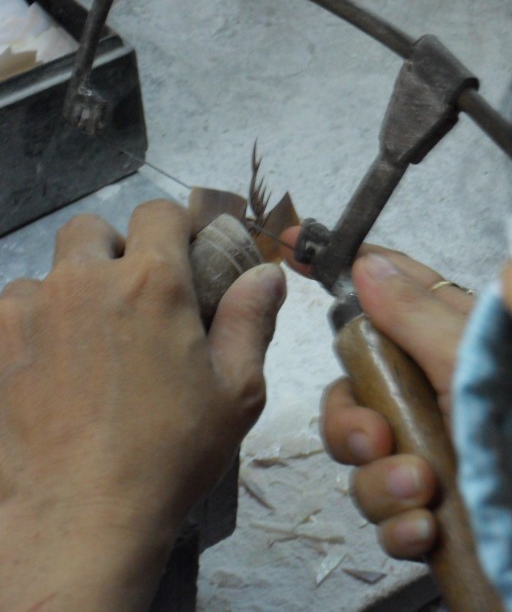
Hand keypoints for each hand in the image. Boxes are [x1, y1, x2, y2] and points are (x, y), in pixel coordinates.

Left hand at [0, 200, 285, 611]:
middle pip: (93, 228)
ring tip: (86, 345)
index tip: (181, 255)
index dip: (174, 227)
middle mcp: (86, 279)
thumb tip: (267, 274)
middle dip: (114, 250)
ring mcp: (31, 307)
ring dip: (70, 292)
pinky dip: (33, 324)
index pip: (159, 212)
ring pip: (50, 272)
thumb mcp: (236, 391)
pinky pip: (13, 308)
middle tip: (130, 300)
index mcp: (153, 282)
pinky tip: (48, 369)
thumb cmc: (168, 456)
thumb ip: (252, 319)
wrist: (78, 519)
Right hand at [282, 229, 472, 558]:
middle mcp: (434, 391)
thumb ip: (419, 315)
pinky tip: (429, 529)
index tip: (294, 250)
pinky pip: (383, 514)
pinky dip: (398, 524)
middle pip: (351, 388)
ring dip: (382, 481)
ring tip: (424, 492)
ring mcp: (429, 450)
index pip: (387, 290)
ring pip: (360, 457)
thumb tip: (366, 265)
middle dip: (351, 420)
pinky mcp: (429, 507)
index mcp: (450, 343)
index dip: (341, 270)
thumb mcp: (476, 365)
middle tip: (376, 437)